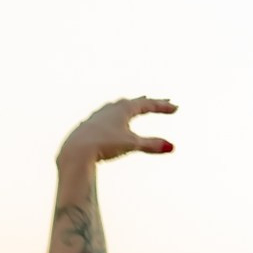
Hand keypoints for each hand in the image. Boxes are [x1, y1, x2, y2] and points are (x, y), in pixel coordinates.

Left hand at [57, 97, 176, 169]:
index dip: (162, 106)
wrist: (76, 151)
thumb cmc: (103, 145)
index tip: (176, 108)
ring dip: (130, 106)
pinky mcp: (88, 126)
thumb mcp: (130, 145)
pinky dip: (114, 116)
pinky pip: (105, 117)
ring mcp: (98, 116)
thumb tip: (172, 147)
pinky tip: (110, 120)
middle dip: (150, 103)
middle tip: (161, 102)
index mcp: (123, 109)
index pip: (148, 104)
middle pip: (134, 102)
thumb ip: (151, 145)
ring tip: (135, 105)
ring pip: (117, 107)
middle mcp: (111, 108)